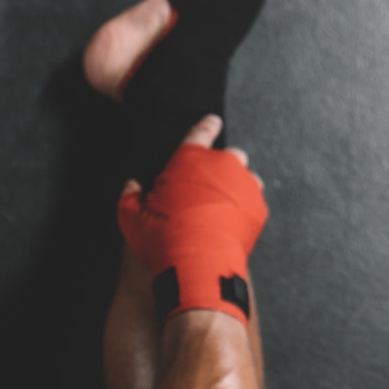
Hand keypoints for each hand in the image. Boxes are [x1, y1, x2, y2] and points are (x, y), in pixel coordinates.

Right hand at [117, 115, 267, 277]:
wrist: (200, 267)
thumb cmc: (163, 239)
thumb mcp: (131, 218)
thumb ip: (130, 197)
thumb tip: (131, 188)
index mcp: (189, 160)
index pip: (200, 132)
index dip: (206, 126)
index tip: (213, 121)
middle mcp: (222, 165)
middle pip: (229, 155)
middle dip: (220, 167)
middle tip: (205, 188)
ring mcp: (244, 185)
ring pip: (246, 178)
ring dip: (235, 187)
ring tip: (219, 209)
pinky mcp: (258, 209)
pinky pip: (254, 202)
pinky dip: (244, 210)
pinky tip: (229, 225)